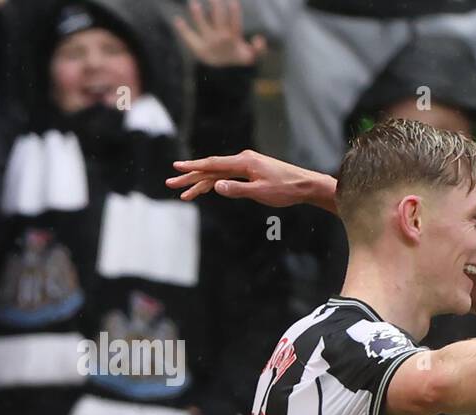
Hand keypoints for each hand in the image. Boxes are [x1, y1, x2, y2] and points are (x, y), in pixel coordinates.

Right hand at [167, 150, 333, 209]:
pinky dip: (215, 183)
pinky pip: (228, 176)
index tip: (176, 168)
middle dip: (191, 177)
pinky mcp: (251, 171)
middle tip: (171, 184)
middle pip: (211, 169)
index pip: (213, 164)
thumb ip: (237, 189)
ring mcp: (246, 165)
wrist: (305, 185)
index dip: (193, 167)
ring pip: (218, 174)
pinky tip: (205, 189)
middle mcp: (243, 160)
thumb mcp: (261, 192)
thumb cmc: (285, 189)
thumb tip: (215, 186)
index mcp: (244, 162)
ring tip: (184, 193)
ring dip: (201, 183)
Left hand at [173, 0, 266, 67]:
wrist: (223, 76)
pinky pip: (190, 38)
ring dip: (198, 16)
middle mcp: (220, 41)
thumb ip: (259, 49)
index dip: (235, 14)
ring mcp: (208, 44)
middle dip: (216, 8)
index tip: (234, 2)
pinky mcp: (198, 48)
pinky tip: (177, 20)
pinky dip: (183, 30)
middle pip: (218, 22)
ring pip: (203, 27)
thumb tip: (259, 38)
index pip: (235, 25)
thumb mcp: (250, 57)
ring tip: (193, 3)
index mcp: (233, 41)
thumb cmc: (237, 58)